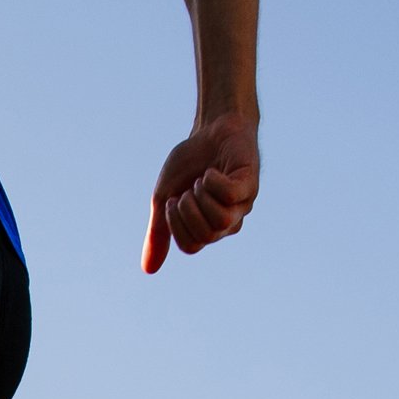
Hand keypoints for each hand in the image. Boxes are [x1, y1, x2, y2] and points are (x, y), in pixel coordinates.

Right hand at [141, 113, 259, 272]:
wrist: (210, 129)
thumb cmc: (190, 164)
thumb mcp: (165, 198)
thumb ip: (159, 232)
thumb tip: (148, 270)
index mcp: (209, 228)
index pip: (191, 246)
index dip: (175, 224)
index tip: (171, 200)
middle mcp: (229, 222)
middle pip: (206, 235)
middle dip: (187, 210)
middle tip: (185, 190)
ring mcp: (242, 204)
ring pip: (221, 220)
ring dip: (201, 197)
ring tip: (199, 181)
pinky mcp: (250, 183)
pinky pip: (231, 195)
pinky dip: (214, 183)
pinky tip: (211, 171)